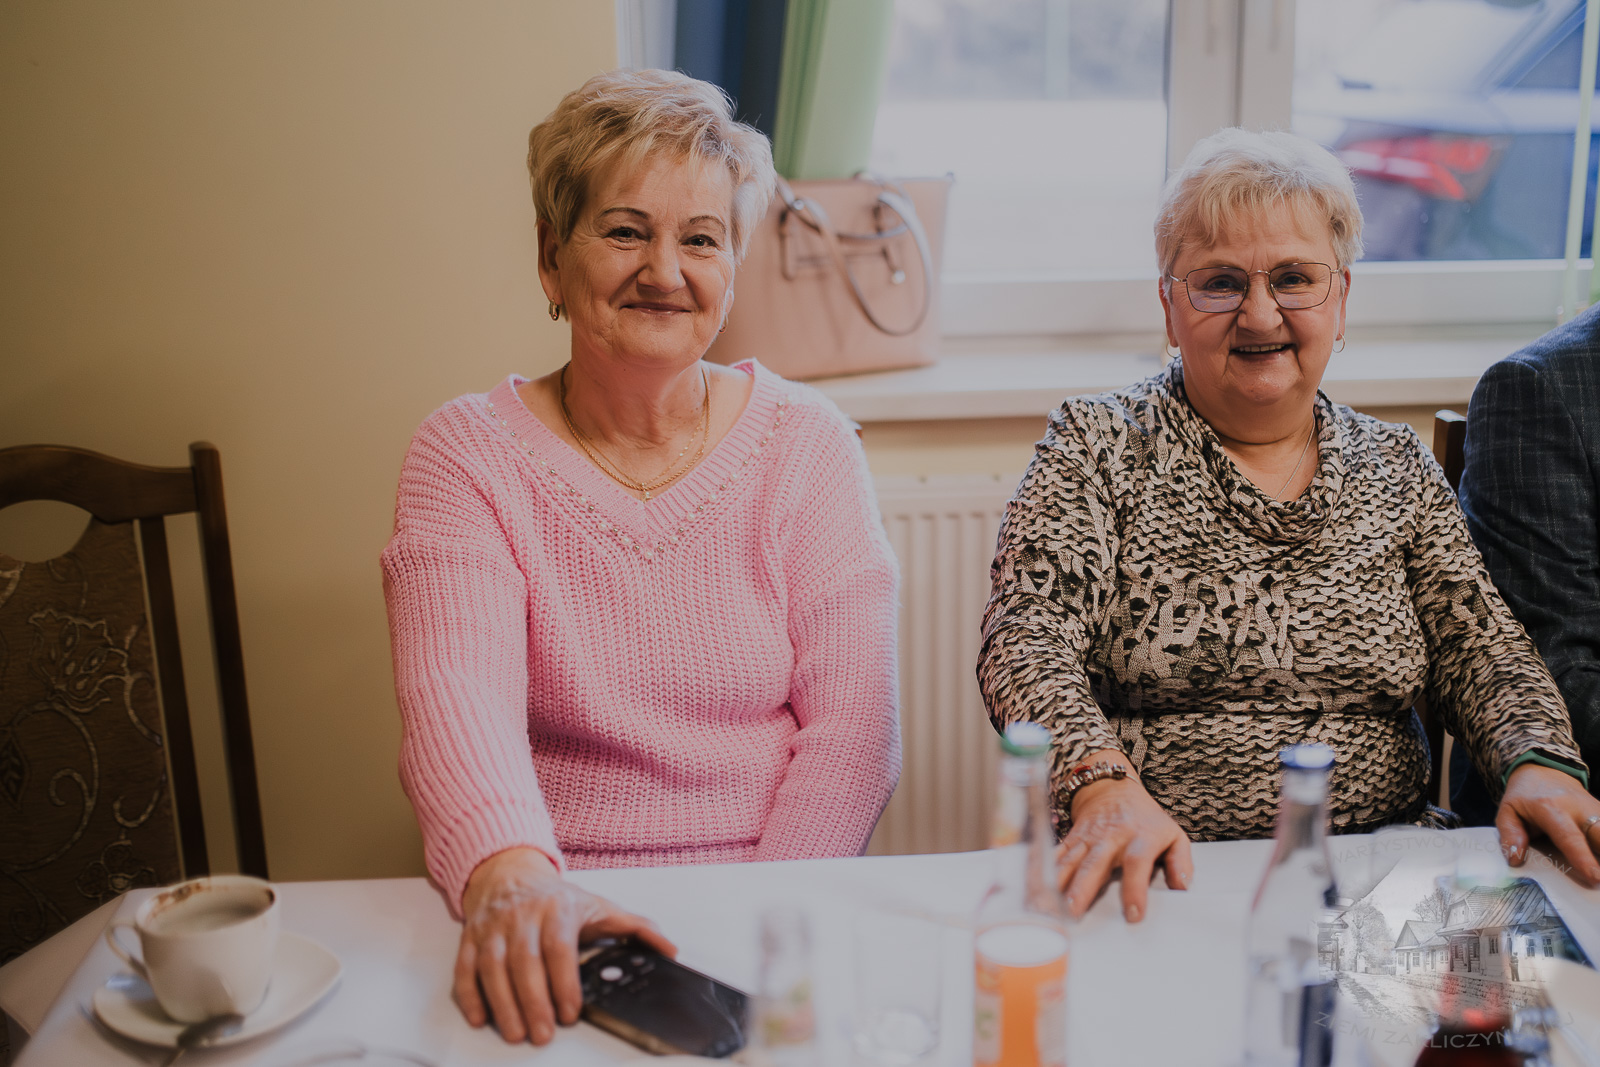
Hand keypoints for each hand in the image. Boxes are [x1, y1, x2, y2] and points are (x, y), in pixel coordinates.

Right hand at [454, 847, 676, 1043]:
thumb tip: (670, 950)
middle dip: (533, 1001)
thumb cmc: (557, 899)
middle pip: (524, 962)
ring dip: (502, 1003)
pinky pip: (465, 967)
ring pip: (492, 966)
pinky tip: (480, 1017)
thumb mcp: (600, 906)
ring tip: (516, 1033)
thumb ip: (635, 929)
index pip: (559, 947)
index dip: (563, 981)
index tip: (570, 1011)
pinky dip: (470, 994)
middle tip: (542, 1034)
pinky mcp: (471, 937)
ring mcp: (493, 927)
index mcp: (558, 909)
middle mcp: (522, 916)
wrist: (509, 872)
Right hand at [1055, 753, 1192, 922]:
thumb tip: (1182, 887)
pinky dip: (1042, 872)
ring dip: (1057, 883)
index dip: (1135, 888)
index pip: (1137, 862)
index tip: (1133, 913)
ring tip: (1047, 905)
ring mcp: (1087, 838)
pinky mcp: (1071, 839)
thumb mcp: (1174, 835)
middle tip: (1072, 911)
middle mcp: (1111, 837)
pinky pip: (1055, 856)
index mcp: (1140, 838)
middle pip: (1095, 863)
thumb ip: (1181, 862)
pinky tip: (1032, 888)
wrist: (1112, 789)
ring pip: (1070, 861)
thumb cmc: (1146, 819)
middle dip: (1082, 888)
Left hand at [1496, 763, 1599, 886]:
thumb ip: (1510, 834)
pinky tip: (1599, 855)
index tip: (1594, 877)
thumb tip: (1515, 859)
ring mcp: (1595, 809)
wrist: (1544, 771)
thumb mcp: (1508, 811)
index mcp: (1551, 808)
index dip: (1582, 858)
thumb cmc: (1525, 795)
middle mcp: (1578, 809)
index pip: (1569, 837)